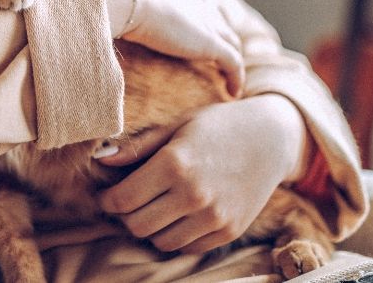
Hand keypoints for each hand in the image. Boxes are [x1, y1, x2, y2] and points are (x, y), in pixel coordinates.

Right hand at [91, 0, 243, 95]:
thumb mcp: (116, 0)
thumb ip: (116, 9)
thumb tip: (93, 16)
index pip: (198, 4)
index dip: (202, 20)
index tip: (199, 36)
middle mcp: (197, 1)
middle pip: (219, 21)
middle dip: (223, 38)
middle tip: (221, 60)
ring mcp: (207, 21)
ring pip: (230, 42)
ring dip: (232, 60)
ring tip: (230, 78)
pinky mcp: (210, 43)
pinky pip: (233, 62)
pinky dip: (236, 77)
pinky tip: (233, 93)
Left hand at [97, 95, 310, 253]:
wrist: (272, 137)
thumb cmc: (217, 125)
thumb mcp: (176, 126)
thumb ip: (138, 147)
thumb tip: (101, 161)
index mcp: (174, 163)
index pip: (123, 199)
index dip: (107, 200)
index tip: (106, 194)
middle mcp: (193, 194)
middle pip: (137, 225)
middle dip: (125, 216)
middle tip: (127, 202)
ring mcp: (214, 217)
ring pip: (160, 242)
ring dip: (150, 228)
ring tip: (152, 207)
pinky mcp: (229, 231)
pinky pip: (188, 248)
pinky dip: (176, 236)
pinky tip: (177, 214)